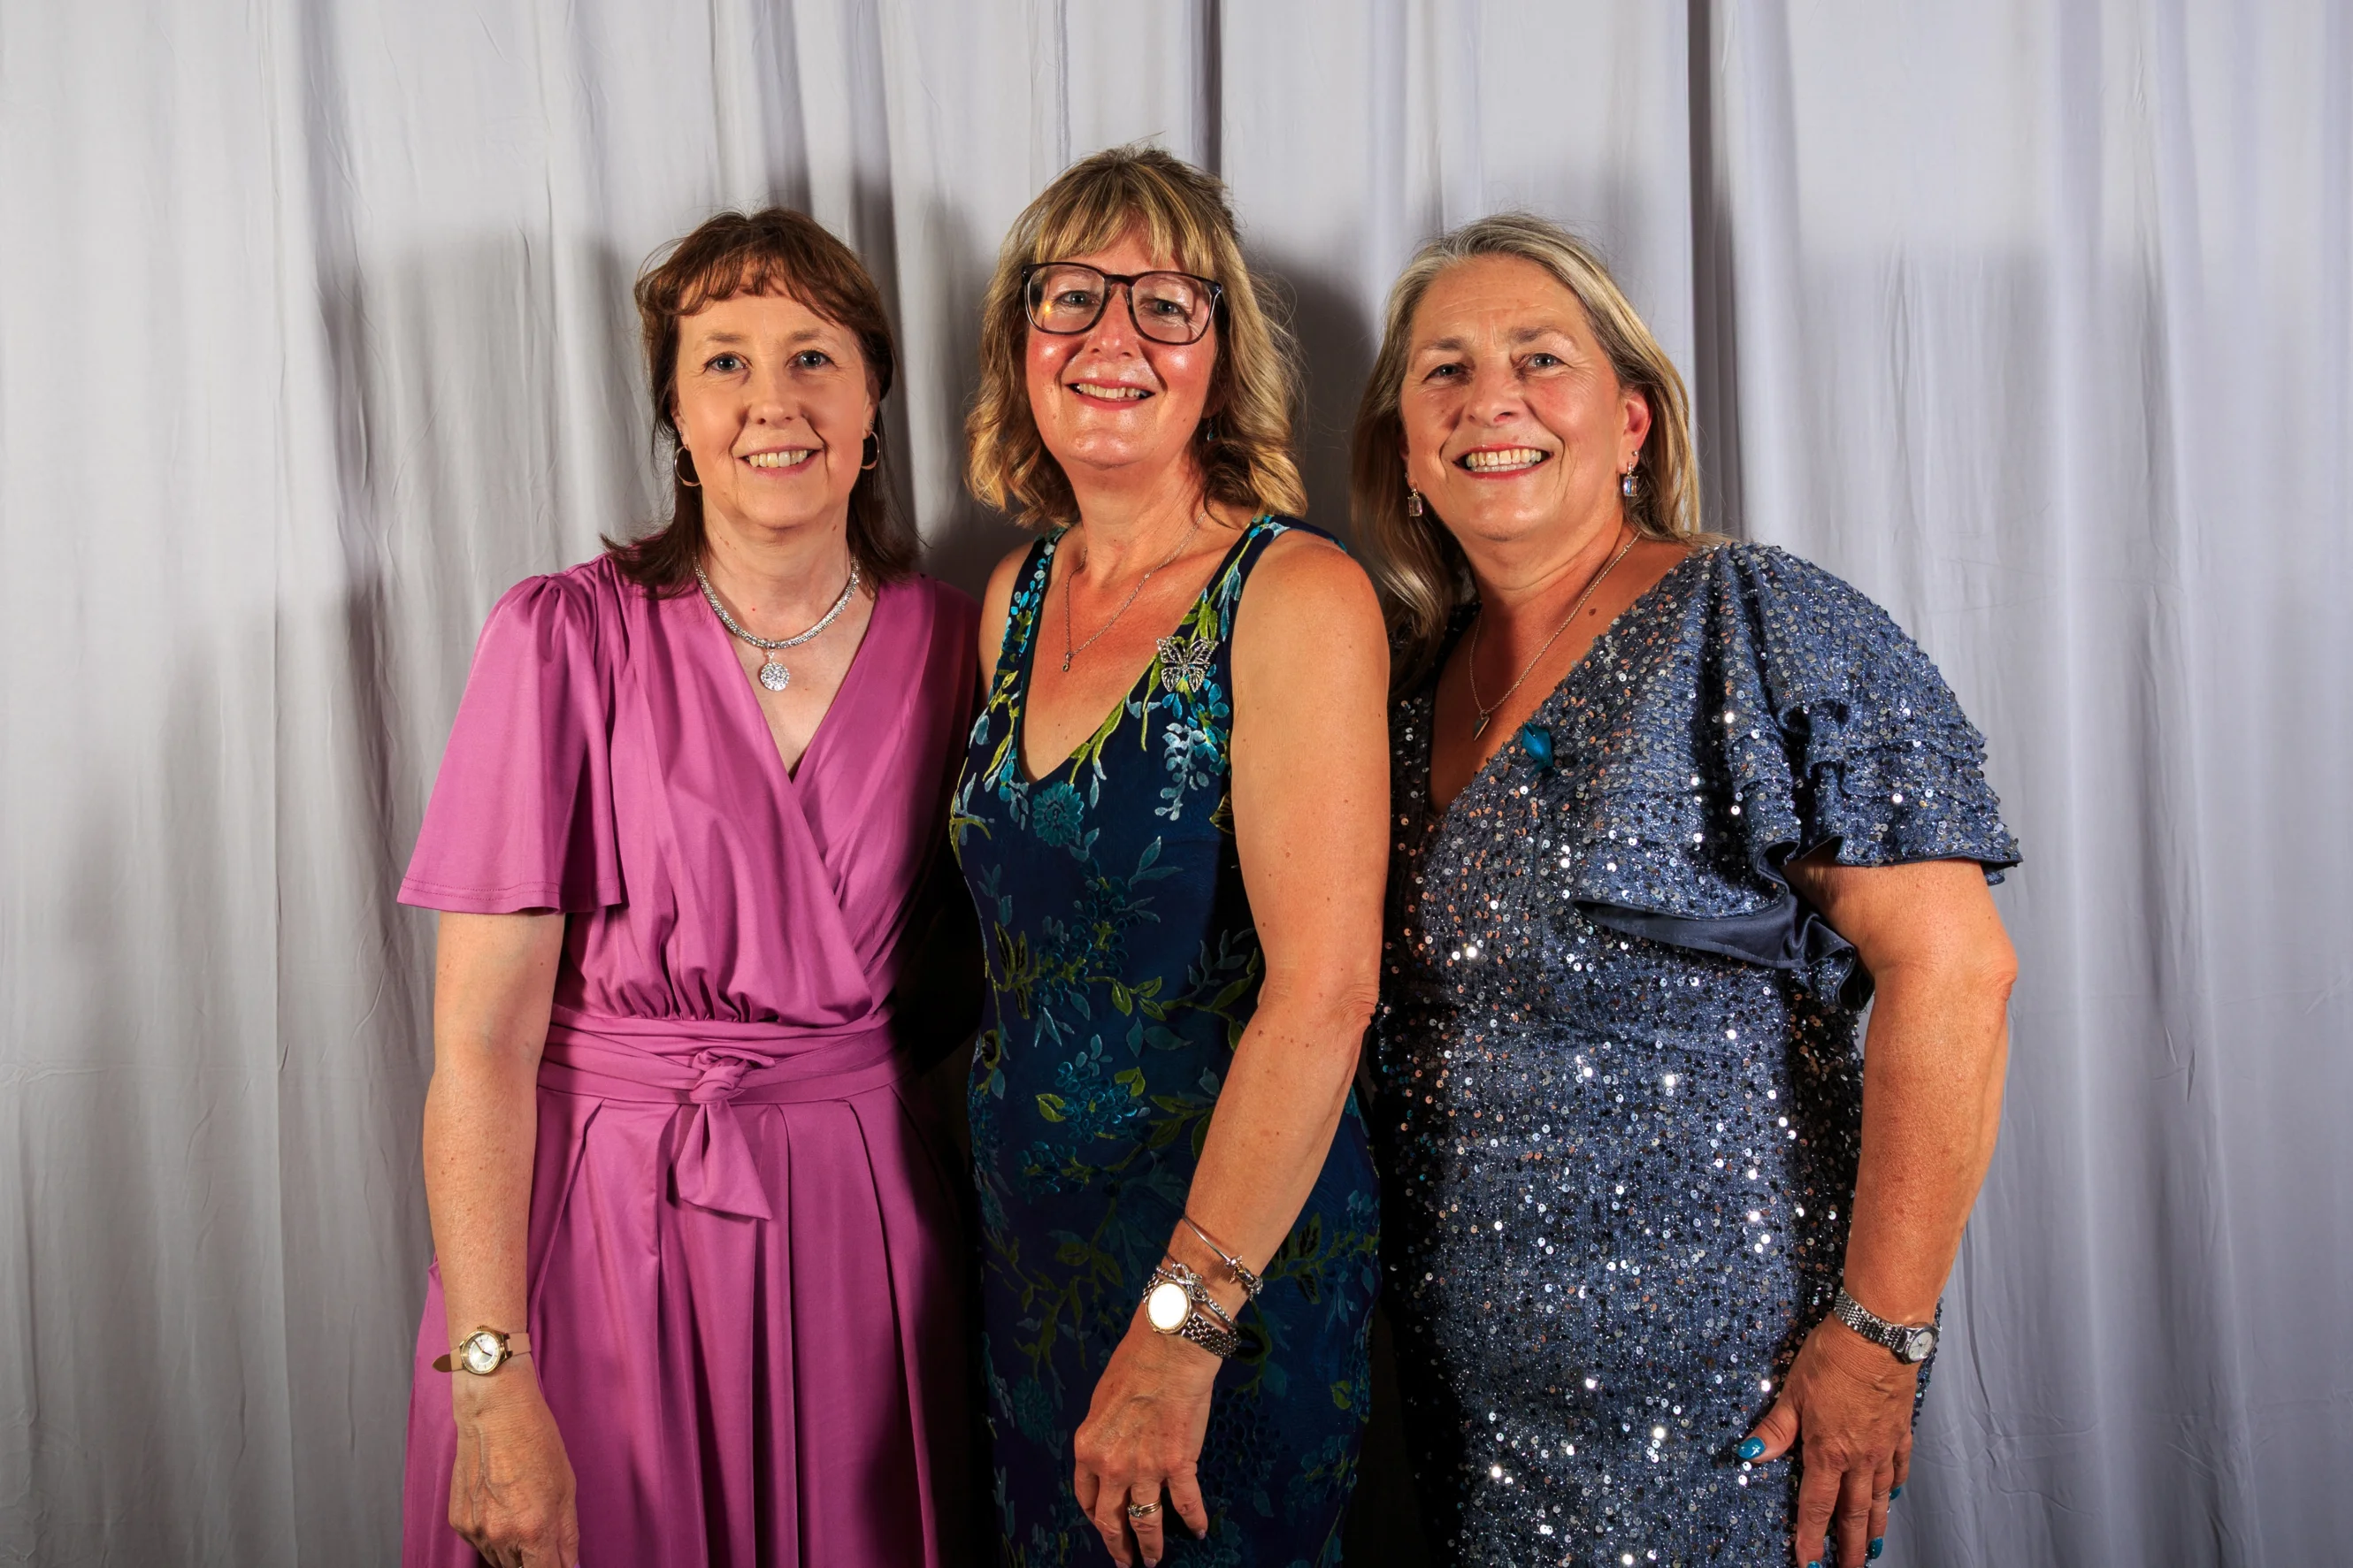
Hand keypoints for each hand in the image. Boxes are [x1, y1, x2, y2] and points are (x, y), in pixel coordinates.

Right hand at [449, 1365, 579, 1567]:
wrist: (494, 1413)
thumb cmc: (535, 1442)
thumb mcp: (566, 1488)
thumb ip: (567, 1535)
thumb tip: (569, 1565)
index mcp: (533, 1529)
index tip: (558, 1564)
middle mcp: (500, 1535)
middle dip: (535, 1560)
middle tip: (542, 1532)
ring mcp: (475, 1530)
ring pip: (498, 1561)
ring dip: (513, 1552)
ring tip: (522, 1514)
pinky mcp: (458, 1522)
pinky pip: (479, 1544)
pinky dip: (492, 1536)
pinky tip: (501, 1507)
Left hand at [1071, 1311, 1217, 1564]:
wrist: (1168, 1349)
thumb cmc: (1135, 1364)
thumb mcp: (1101, 1403)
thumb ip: (1104, 1435)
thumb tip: (1111, 1451)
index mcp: (1088, 1449)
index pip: (1087, 1497)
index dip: (1096, 1517)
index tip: (1104, 1525)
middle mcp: (1112, 1466)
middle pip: (1111, 1519)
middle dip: (1117, 1545)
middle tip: (1125, 1560)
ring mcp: (1146, 1469)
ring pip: (1146, 1521)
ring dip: (1150, 1545)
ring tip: (1153, 1559)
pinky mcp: (1178, 1465)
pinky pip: (1187, 1503)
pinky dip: (1194, 1521)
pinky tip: (1198, 1530)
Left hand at [1742, 1317, 1916, 1566]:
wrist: (1877, 1336)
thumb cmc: (1833, 1358)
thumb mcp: (1792, 1392)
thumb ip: (1775, 1429)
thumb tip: (1752, 1455)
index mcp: (1827, 1450)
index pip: (1817, 1505)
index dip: (1811, 1536)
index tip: (1809, 1561)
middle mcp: (1858, 1456)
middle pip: (1854, 1511)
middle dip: (1850, 1544)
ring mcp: (1883, 1445)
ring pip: (1879, 1496)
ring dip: (1875, 1524)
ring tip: (1874, 1547)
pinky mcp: (1900, 1430)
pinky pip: (1899, 1467)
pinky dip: (1895, 1486)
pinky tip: (1893, 1495)